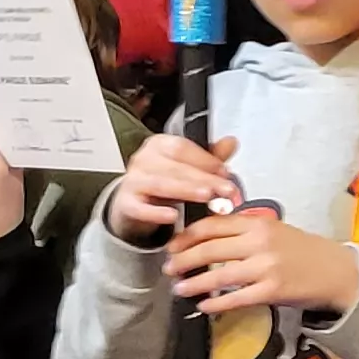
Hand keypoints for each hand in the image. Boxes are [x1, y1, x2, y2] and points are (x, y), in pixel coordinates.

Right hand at [107, 133, 239, 242]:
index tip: (226, 172)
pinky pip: (140, 208)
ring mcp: (132, 181)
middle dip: (204, 179)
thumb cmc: (164, 182)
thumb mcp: (187, 167)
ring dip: (186, 190)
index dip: (206, 160)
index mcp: (159, 145)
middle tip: (226, 190)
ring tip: (207, 197)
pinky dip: (156, 213)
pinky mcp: (126, 204)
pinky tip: (173, 216)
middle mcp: (143, 159)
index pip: (183, 148)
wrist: (134, 204)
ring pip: (161, 184)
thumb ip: (210, 157)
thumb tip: (232, 142)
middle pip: (175, 167)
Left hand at [170, 207, 358, 316]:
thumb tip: (205, 236)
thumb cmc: (300, 250)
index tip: (171, 244)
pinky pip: (235, 298)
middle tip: (168, 268)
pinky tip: (203, 306)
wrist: (333, 271)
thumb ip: (243, 230)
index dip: (187, 235)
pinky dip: (215, 303)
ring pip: (218, 274)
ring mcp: (265, 267)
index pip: (212, 225)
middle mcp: (259, 242)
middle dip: (183, 259)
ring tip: (178, 288)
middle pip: (209, 249)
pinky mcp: (271, 291)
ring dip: (193, 283)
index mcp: (257, 223)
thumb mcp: (272, 230)